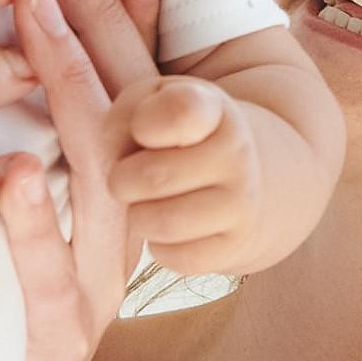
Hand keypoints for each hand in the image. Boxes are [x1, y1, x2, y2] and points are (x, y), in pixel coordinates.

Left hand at [0, 0, 160, 360]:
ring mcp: (100, 272)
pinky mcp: (61, 326)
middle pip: (124, 107)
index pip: (133, 79)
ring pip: (102, 172)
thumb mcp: (62, 201)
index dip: (114, 9)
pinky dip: (32, 217)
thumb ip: (67, 121)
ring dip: (70, 92)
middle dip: (90, 26)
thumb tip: (51, 27)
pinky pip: (49, 267)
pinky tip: (12, 168)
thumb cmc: (40, 288)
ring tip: (32, 24)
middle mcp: (130, 217)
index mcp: (130, 184)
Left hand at [101, 77, 261, 274]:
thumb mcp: (155, 103)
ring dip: (138, 216)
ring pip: (163, 223)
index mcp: (210, 109)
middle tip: (129, 177)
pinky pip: (174, 257)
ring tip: (146, 203)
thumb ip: (125, 114)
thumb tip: (114, 156)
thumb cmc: (178, 136)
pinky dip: (158, 247)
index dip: (143, 122)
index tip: (141, 131)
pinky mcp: (235, 246)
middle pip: (151, 177)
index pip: (179, 112)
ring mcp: (242, 202)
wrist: (246, 177)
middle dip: (122, 180)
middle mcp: (236, 152)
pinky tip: (167, 227)